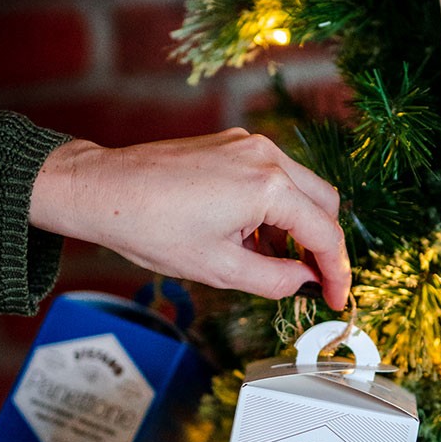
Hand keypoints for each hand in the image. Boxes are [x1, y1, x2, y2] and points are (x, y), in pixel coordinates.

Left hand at [29, 130, 350, 310]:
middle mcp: (266, 156)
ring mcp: (249, 145)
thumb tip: (304, 282)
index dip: (337, 271)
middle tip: (316, 281)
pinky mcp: (232, 144)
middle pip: (324, 203)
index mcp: (268, 187)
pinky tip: (252, 236)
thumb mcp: (219, 268)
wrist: (102, 190)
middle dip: (324, 244)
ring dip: (298, 226)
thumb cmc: (150, 227)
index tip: (337, 297)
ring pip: (301, 187)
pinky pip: (273, 176)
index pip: (324, 233)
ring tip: (275, 263)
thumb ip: (275, 280)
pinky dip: (275, 207)